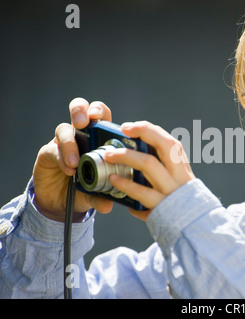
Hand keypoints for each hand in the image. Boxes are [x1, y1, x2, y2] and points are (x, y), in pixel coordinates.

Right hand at [32, 98, 113, 221]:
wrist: (61, 204)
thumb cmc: (85, 190)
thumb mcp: (96, 194)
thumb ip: (102, 197)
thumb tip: (108, 205)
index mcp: (98, 138)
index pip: (101, 115)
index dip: (100, 111)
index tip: (100, 118)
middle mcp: (80, 135)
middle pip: (80, 109)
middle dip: (81, 111)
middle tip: (83, 123)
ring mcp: (63, 142)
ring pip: (63, 128)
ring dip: (70, 142)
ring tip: (75, 162)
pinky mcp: (48, 152)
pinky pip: (53, 149)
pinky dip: (61, 158)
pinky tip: (69, 171)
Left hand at [104, 121, 195, 220]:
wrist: (195, 227)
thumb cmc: (179, 201)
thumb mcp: (177, 181)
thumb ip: (163, 168)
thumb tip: (135, 153)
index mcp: (182, 167)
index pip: (169, 141)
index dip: (148, 130)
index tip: (128, 126)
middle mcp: (179, 176)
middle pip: (164, 146)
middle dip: (142, 134)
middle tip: (121, 133)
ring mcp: (171, 191)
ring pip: (150, 165)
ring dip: (128, 156)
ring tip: (110, 156)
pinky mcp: (162, 208)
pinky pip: (142, 194)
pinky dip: (127, 186)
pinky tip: (114, 180)